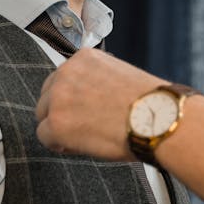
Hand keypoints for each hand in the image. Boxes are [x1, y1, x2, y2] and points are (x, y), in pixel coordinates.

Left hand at [35, 48, 166, 160]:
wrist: (160, 119)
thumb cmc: (151, 103)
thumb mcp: (122, 75)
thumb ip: (98, 80)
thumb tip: (90, 99)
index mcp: (84, 58)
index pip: (63, 78)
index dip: (74, 98)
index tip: (87, 110)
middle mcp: (66, 72)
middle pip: (47, 96)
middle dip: (63, 112)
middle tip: (87, 126)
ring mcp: (59, 97)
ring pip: (44, 116)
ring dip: (61, 127)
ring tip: (88, 136)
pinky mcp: (57, 123)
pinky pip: (45, 137)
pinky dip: (60, 144)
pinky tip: (82, 145)